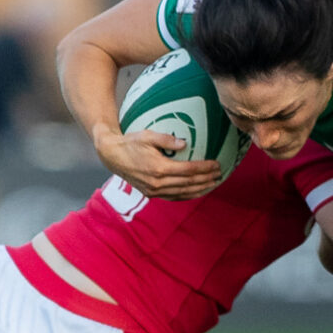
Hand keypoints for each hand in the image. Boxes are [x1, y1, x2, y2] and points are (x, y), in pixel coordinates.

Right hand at [94, 127, 222, 199]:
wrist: (112, 156)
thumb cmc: (131, 142)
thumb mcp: (147, 135)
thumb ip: (167, 139)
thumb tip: (185, 143)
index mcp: (158, 168)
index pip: (188, 170)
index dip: (204, 168)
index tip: (217, 164)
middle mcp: (157, 183)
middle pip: (188, 183)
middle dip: (206, 179)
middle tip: (220, 174)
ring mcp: (154, 191)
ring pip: (183, 193)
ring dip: (200, 189)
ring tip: (213, 183)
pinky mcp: (151, 194)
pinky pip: (173, 197)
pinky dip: (187, 195)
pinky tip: (197, 191)